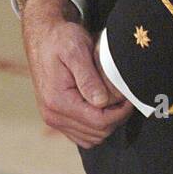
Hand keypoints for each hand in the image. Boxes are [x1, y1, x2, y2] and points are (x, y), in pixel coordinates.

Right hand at [20, 0, 133, 147]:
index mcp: (58, 101)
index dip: (120, 113)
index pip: (98, 122)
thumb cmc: (60, 39)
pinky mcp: (56, 117)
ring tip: (116, 102)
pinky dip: (96, 126)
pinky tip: (103, 106)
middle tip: (126, 98)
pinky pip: (81, 134)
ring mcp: (53, 118)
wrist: (42, 36)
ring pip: (90, 138)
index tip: (130, 98)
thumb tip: (101, 102)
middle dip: (116, 118)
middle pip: (96, 133)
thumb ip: (88, 78)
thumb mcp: (76, 51)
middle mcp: (53, 115)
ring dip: (107, 124)